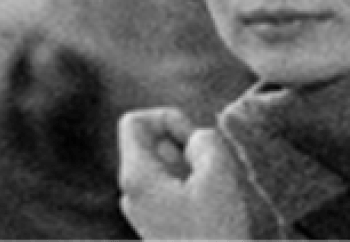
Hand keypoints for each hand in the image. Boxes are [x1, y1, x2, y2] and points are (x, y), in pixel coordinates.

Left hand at [118, 107, 252, 241]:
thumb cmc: (214, 234)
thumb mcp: (218, 173)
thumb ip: (203, 140)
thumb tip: (193, 141)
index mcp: (136, 178)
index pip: (134, 122)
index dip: (167, 118)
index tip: (192, 142)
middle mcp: (131, 193)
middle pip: (151, 143)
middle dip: (184, 145)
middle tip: (210, 170)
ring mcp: (143, 211)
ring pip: (165, 166)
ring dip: (193, 167)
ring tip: (213, 192)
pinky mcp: (158, 225)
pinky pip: (172, 188)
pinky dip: (193, 187)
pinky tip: (211, 208)